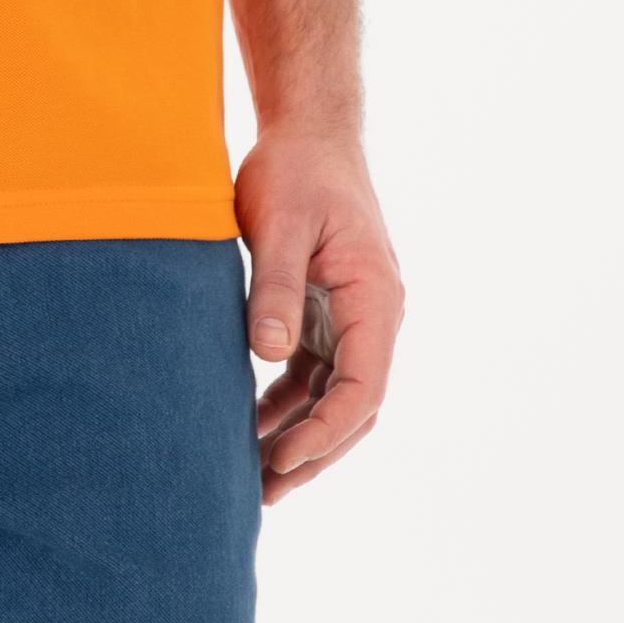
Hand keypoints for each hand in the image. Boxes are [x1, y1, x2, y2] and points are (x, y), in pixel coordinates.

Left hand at [234, 126, 403, 502]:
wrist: (308, 129)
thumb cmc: (296, 169)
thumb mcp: (280, 224)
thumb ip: (275, 288)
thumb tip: (267, 353)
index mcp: (376, 298)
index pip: (363, 388)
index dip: (326, 433)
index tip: (284, 462)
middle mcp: (374, 316)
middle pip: (354, 406)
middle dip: (314, 453)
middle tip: (263, 493)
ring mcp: (352, 317)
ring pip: (333, 397)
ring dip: (298, 436)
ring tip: (250, 477)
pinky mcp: (327, 312)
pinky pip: (312, 373)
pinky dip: (285, 404)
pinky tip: (248, 428)